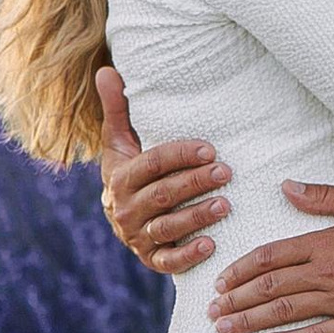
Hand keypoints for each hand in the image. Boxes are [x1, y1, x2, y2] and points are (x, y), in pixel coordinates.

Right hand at [96, 63, 228, 275]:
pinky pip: (167, 262)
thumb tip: (106, 70)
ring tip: (226, 205)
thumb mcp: (120, 142)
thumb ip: (117, 108)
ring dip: (196, 217)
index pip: (151, 164)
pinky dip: (188, 256)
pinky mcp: (150, 259)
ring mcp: (137, 236)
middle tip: (227, 173)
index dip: (179, 156)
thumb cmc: (129, 170)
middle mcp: (125, 209)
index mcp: (120, 177)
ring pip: (167, 227)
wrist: (119, 215)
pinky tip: (211, 245)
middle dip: (194, 183)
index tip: (210, 149)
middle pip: (162, 195)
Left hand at [207, 183, 333, 332]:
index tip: (222, 280)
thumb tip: (286, 188)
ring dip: (251, 321)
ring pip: (286, 312)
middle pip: (271, 287)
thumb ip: (322, 196)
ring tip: (225, 328)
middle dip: (237, 299)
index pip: (272, 256)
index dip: (242, 269)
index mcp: (326, 243)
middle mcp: (328, 274)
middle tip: (212, 310)